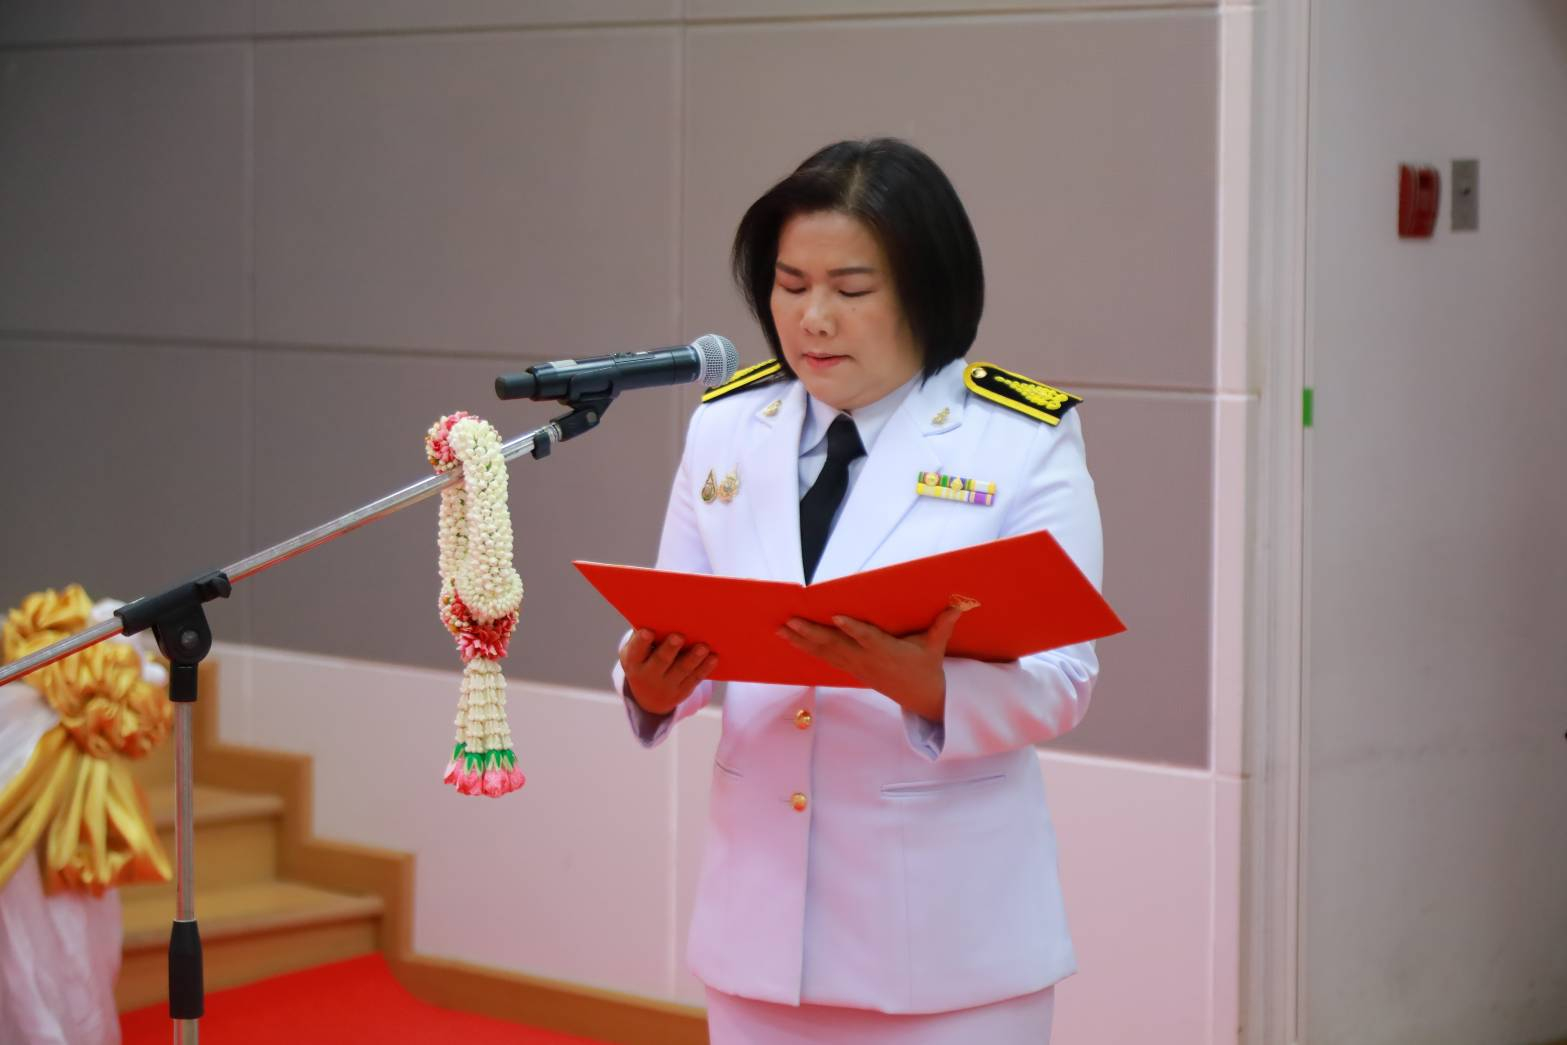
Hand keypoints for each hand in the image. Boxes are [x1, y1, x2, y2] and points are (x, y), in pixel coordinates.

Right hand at [619, 630, 716, 715]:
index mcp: (634, 661)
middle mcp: (648, 676)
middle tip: (678, 636)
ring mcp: (666, 685)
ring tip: (703, 647)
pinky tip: (713, 657)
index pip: (635, 651)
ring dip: (693, 658)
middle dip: (670, 649)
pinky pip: (695, 678)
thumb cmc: (644, 659)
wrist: (649, 696)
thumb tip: (660, 612)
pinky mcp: (682, 691)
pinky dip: (705, 668)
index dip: (641, 642)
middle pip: (660, 661)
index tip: (648, 631)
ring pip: (681, 670)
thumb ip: (645, 636)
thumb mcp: (637, 652)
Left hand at [777, 606, 963, 720]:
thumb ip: (943, 625)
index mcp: (888, 652)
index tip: (837, 617)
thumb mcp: (935, 648)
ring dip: (801, 641)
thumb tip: (960, 604)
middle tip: (790, 620)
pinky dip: (806, 648)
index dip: (853, 629)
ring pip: (825, 653)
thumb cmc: (926, 667)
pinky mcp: (850, 670)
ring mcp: (856, 667)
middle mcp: (867, 661)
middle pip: (836, 646)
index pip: (868, 638)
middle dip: (811, 633)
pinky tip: (790, 639)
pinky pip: (825, 658)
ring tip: (780, 629)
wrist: (919, 698)